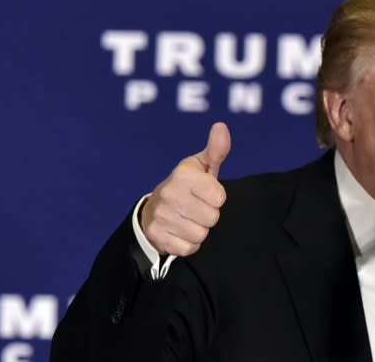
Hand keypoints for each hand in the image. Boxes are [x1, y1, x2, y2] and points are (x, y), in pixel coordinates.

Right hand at [140, 122, 230, 255]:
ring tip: (187, 219)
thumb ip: (216, 150)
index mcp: (183, 175)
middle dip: (208, 215)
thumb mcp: (200, 167)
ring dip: (198, 230)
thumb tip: (221, 127)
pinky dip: (188, 244)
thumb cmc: (185, 187)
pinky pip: (189, 248)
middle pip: (212, 218)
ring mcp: (161, 216)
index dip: (216, 197)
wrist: (153, 211)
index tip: (205, 193)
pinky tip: (179, 231)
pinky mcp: (157, 236)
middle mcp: (169, 193)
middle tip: (195, 208)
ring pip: (201, 235)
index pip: (219, 197)